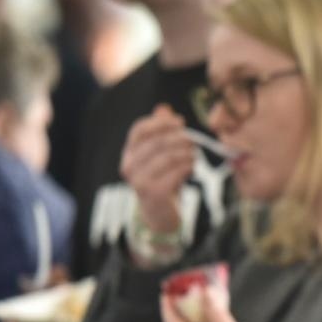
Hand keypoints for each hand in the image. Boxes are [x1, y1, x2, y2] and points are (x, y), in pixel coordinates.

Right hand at [120, 105, 194, 234]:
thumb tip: (163, 108)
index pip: (139, 129)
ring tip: (194, 155)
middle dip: (180, 138)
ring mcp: (139, 180)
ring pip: (168, 156)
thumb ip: (161, 132)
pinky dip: (188, 167)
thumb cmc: (161, 178)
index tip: (180, 122)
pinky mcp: (153, 193)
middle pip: (157, 142)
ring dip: (187, 153)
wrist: (160, 213)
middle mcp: (129, 166)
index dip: (161, 122)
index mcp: (128, 153)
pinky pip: (175, 172)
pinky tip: (191, 168)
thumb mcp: (160, 154)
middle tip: (193, 141)